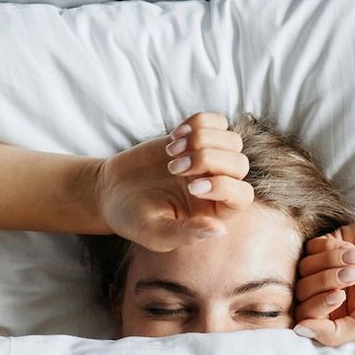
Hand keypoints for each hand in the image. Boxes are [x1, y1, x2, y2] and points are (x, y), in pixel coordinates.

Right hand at [95, 111, 252, 251]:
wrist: (111, 192)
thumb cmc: (134, 219)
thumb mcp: (156, 233)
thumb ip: (187, 233)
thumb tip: (220, 230)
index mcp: (214, 212)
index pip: (243, 196)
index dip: (224, 187)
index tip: (191, 188)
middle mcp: (217, 185)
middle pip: (240, 164)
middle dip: (209, 160)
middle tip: (174, 168)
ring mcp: (208, 160)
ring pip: (232, 140)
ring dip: (202, 140)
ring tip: (171, 153)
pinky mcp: (194, 139)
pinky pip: (216, 121)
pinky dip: (198, 123)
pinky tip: (174, 137)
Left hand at [293, 216, 354, 345]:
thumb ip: (333, 334)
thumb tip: (298, 330)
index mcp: (331, 315)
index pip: (303, 315)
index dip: (317, 304)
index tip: (341, 295)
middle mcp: (323, 292)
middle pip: (301, 290)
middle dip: (327, 280)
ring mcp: (322, 267)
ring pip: (304, 267)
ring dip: (331, 262)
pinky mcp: (326, 244)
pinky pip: (311, 247)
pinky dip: (331, 248)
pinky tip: (354, 249)